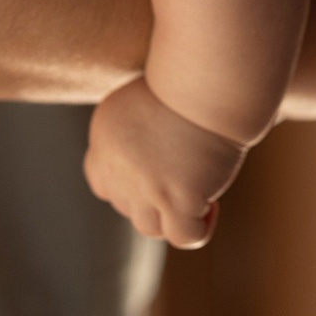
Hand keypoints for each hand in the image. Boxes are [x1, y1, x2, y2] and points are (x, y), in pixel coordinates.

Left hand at [85, 75, 249, 247]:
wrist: (207, 82)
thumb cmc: (189, 79)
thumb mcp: (148, 95)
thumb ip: (138, 127)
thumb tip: (156, 158)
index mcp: (105, 136)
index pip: (103, 183)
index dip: (128, 187)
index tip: (158, 172)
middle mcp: (116, 166)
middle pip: (127, 206)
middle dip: (155, 198)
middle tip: (186, 175)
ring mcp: (144, 187)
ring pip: (149, 227)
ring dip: (172, 216)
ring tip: (199, 193)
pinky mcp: (176, 200)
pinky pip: (183, 237)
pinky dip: (199, 229)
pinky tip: (212, 208)